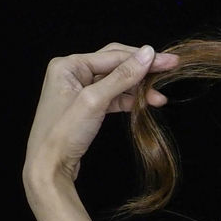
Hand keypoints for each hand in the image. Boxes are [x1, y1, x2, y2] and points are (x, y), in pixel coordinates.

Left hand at [23, 42, 179, 188]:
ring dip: (138, 88)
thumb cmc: (63, 134)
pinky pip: (112, 97)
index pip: (114, 55)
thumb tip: (147, 54)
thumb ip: (122, 76)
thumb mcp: (95, 101)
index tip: (169, 61)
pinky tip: (145, 104)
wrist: (49, 166)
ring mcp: (79, 90)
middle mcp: (72, 73)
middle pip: (115, 64)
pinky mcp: (86, 107)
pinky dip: (129, 100)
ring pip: (116, 82)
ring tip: (159, 97)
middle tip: (170, 69)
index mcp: (68, 65)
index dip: (143, 59)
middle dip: (142, 71)